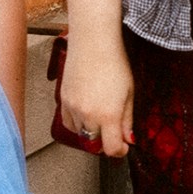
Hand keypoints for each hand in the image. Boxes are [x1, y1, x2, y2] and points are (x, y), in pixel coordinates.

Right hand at [59, 39, 135, 157]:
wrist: (92, 42)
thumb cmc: (114, 62)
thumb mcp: (129, 93)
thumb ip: (127, 119)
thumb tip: (129, 139)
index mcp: (108, 115)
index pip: (112, 149)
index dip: (120, 151)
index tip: (124, 146)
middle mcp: (88, 115)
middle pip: (95, 144)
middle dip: (105, 142)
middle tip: (114, 131)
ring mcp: (73, 108)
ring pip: (81, 134)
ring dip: (91, 132)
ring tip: (100, 118)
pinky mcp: (63, 100)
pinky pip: (68, 123)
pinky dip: (77, 124)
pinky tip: (86, 114)